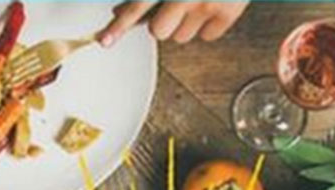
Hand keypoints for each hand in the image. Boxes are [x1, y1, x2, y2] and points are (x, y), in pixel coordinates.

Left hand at [98, 2, 248, 46]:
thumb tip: (120, 10)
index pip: (139, 4)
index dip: (120, 24)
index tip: (104, 41)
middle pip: (159, 31)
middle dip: (162, 24)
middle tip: (173, 9)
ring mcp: (209, 3)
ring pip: (181, 38)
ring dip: (184, 25)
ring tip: (196, 2)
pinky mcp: (229, 12)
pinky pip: (207, 36)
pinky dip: (208, 25)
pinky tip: (213, 5)